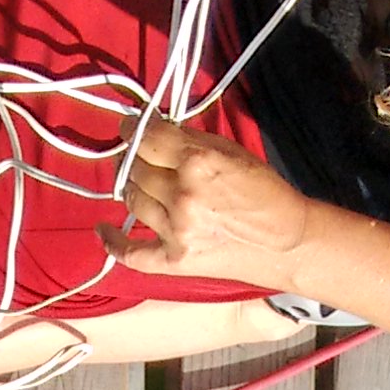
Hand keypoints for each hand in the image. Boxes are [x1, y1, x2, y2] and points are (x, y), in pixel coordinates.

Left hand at [102, 118, 315, 285]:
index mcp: (197, 161)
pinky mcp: (174, 260)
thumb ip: (191, 140)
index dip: (132, 129)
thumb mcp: (232, 152)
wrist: (288, 242)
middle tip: (143, 158)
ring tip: (144, 185)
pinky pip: (130, 253)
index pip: (146, 138)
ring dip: (135, 189)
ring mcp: (175, 230)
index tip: (129, 128)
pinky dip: (112, 242)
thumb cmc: (265, 193)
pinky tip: (102, 230)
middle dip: (136, 160)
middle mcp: (181, 194)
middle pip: (136, 169)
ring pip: (132, 201)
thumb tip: (155, 129)